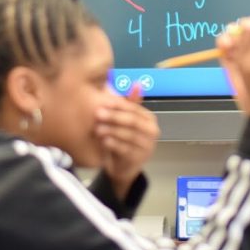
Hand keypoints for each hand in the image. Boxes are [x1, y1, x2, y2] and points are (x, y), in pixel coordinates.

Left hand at [95, 83, 159, 198]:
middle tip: (98, 113)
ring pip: (129, 135)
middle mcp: (152, 131)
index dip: (119, 104)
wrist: (122, 167)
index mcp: (149, 119)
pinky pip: (126, 149)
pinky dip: (114, 144)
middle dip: (114, 116)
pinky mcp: (139, 158)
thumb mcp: (122, 122)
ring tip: (97, 128)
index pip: (134, 108)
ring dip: (112, 131)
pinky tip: (103, 141)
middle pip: (133, 121)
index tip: (103, 100)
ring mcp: (147, 146)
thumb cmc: (121, 139)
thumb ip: (122, 103)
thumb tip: (118, 82)